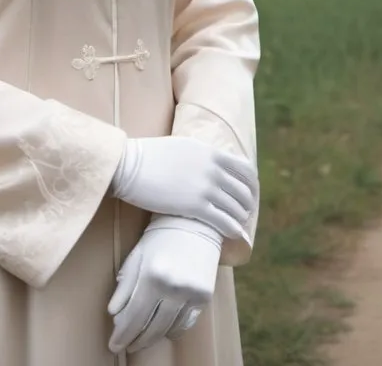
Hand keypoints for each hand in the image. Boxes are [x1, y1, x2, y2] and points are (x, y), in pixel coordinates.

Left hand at [107, 217, 221, 354]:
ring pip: (168, 329)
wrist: (194, 222)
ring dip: (154, 337)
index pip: (133, 317)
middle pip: (151, 328)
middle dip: (136, 340)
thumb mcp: (137, 255)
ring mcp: (191, 293)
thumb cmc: (160, 236)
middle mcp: (173, 287)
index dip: (122, 335)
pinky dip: (173, 329)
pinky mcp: (204, 296)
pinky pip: (185, 323)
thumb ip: (125, 285)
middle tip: (127, 345)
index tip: (113, 345)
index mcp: (152, 275)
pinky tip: (163, 330)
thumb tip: (113, 314)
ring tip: (142, 339)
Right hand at [110, 136, 256, 239]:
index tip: (250, 195)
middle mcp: (213, 168)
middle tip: (244, 214)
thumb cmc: (150, 156)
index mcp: (211, 152)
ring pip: (235, 208)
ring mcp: (205, 187)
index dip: (251, 186)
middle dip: (247, 205)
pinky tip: (232, 235)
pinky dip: (232, 229)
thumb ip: (202, 155)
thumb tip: (211, 162)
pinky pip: (223, 221)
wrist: (130, 165)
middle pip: (243, 191)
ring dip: (240, 219)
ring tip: (237, 226)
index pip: (245, 169)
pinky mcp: (195, 206)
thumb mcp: (183, 146)